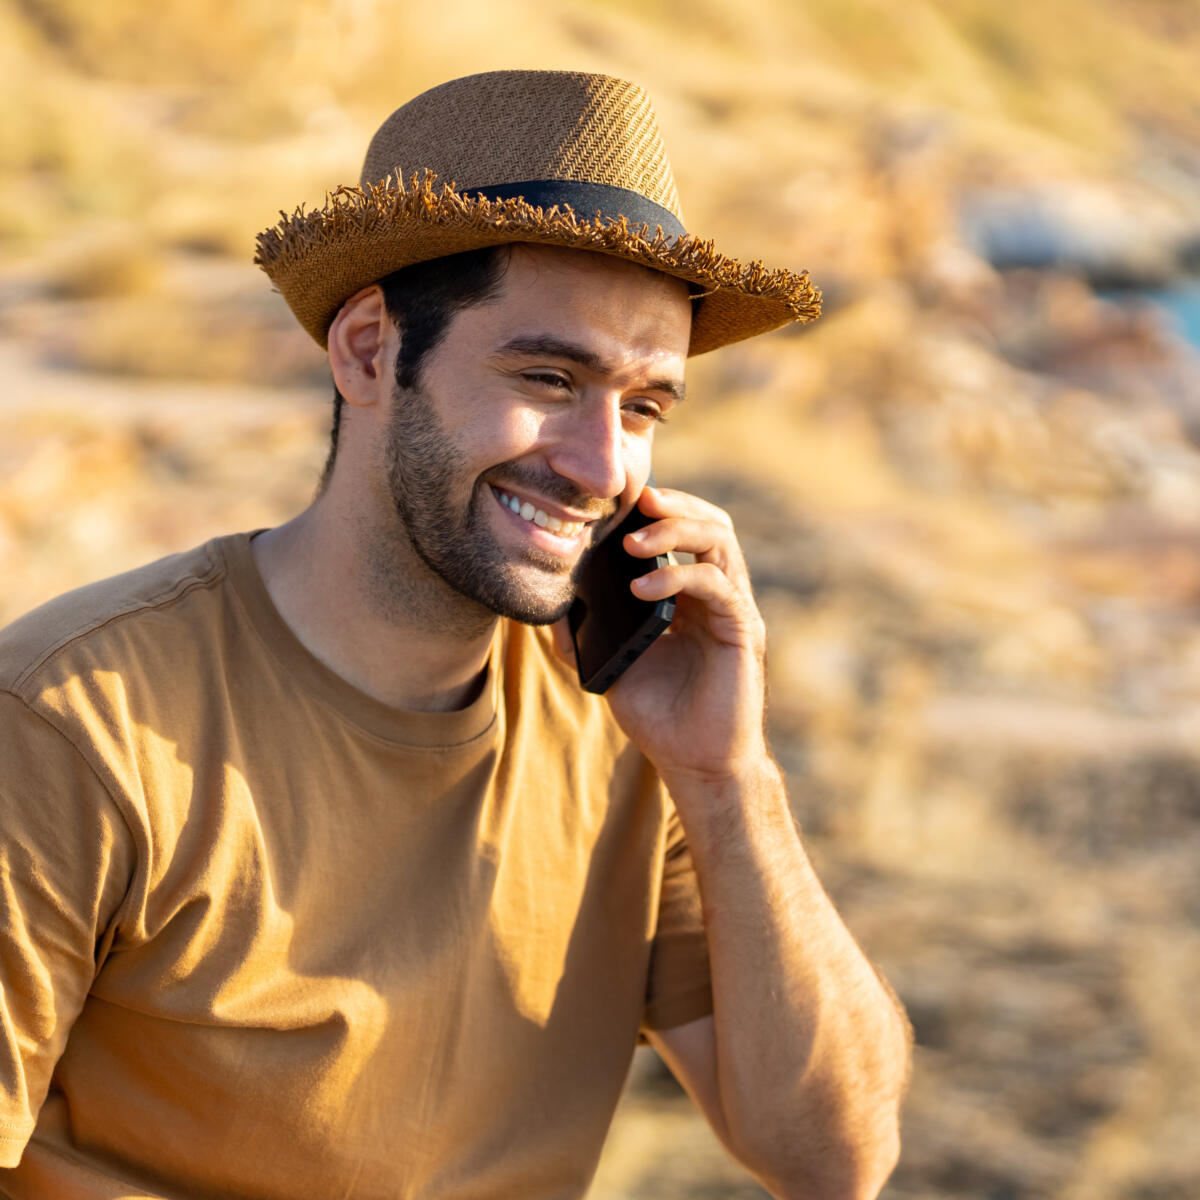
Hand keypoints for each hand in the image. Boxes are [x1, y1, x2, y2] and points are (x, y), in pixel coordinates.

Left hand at [554, 486, 770, 785]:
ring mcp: (732, 608)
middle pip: (708, 522)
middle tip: (635, 501)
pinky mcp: (742, 630)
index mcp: (688, 595)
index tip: (615, 502)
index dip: (656, 510)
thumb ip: (582, 636)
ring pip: (719, 540)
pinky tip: (641, 588)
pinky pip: (716, 585)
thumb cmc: (658, 715)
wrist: (694, 763)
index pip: (683, 531)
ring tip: (633, 542)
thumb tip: (549, 605)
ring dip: (675, 529)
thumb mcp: (610, 667)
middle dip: (672, 504)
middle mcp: (716, 594)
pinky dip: (679, 576)